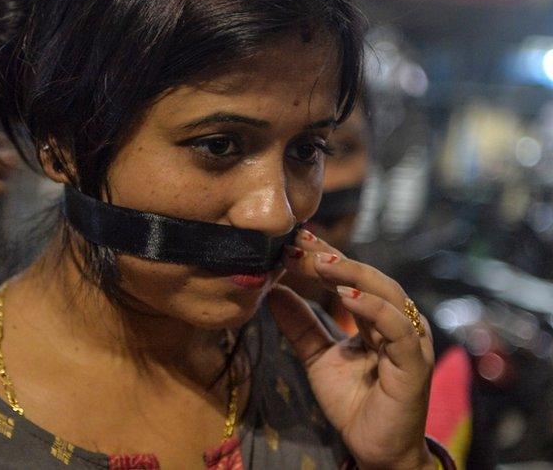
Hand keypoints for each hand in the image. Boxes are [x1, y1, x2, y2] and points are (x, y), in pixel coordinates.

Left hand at [267, 230, 436, 469]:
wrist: (373, 448)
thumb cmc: (353, 401)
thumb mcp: (318, 357)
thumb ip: (300, 325)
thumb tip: (273, 290)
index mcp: (378, 317)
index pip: (351, 277)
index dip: (325, 256)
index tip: (294, 240)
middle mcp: (398, 322)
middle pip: (368, 278)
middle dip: (334, 259)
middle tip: (301, 244)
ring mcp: (410, 341)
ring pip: (388, 295)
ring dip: (354, 275)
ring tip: (322, 263)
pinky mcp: (415, 364)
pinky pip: (398, 330)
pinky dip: (374, 310)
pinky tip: (347, 298)